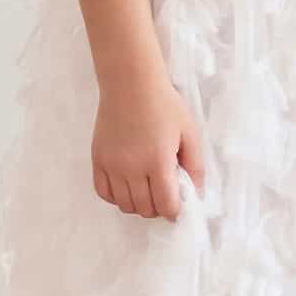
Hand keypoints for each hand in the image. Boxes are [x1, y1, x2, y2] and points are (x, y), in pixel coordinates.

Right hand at [91, 75, 205, 222]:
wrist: (131, 84)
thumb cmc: (164, 105)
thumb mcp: (190, 132)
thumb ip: (196, 166)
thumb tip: (197, 194)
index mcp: (158, 162)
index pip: (165, 205)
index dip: (174, 212)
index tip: (177, 206)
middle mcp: (132, 168)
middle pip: (144, 208)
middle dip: (157, 209)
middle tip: (163, 196)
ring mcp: (112, 165)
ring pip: (124, 204)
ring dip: (138, 205)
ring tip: (146, 191)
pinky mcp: (98, 159)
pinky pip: (103, 192)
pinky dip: (116, 197)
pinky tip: (127, 187)